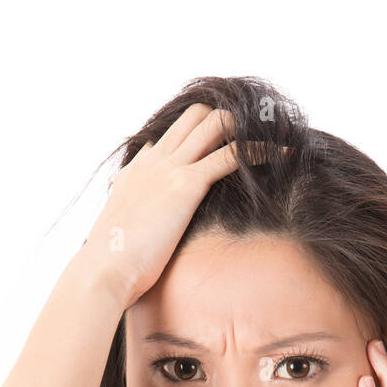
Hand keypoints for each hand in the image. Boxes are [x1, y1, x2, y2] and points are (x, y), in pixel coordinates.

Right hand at [79, 103, 264, 311]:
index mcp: (137, 170)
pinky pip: (231, 155)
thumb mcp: (121, 235)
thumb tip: (143, 235)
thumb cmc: (112, 265)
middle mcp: (154, 160)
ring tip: (275, 137)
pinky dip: (259, 151)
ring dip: (246, 128)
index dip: (199, 136)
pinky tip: (282, 155)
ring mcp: (170, 168)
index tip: (224, 144)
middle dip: (227, 121)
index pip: (170, 136)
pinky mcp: (187, 184)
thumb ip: (135, 225)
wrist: (103, 269)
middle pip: (195, 117)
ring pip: (215, 124)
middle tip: (256, 136)